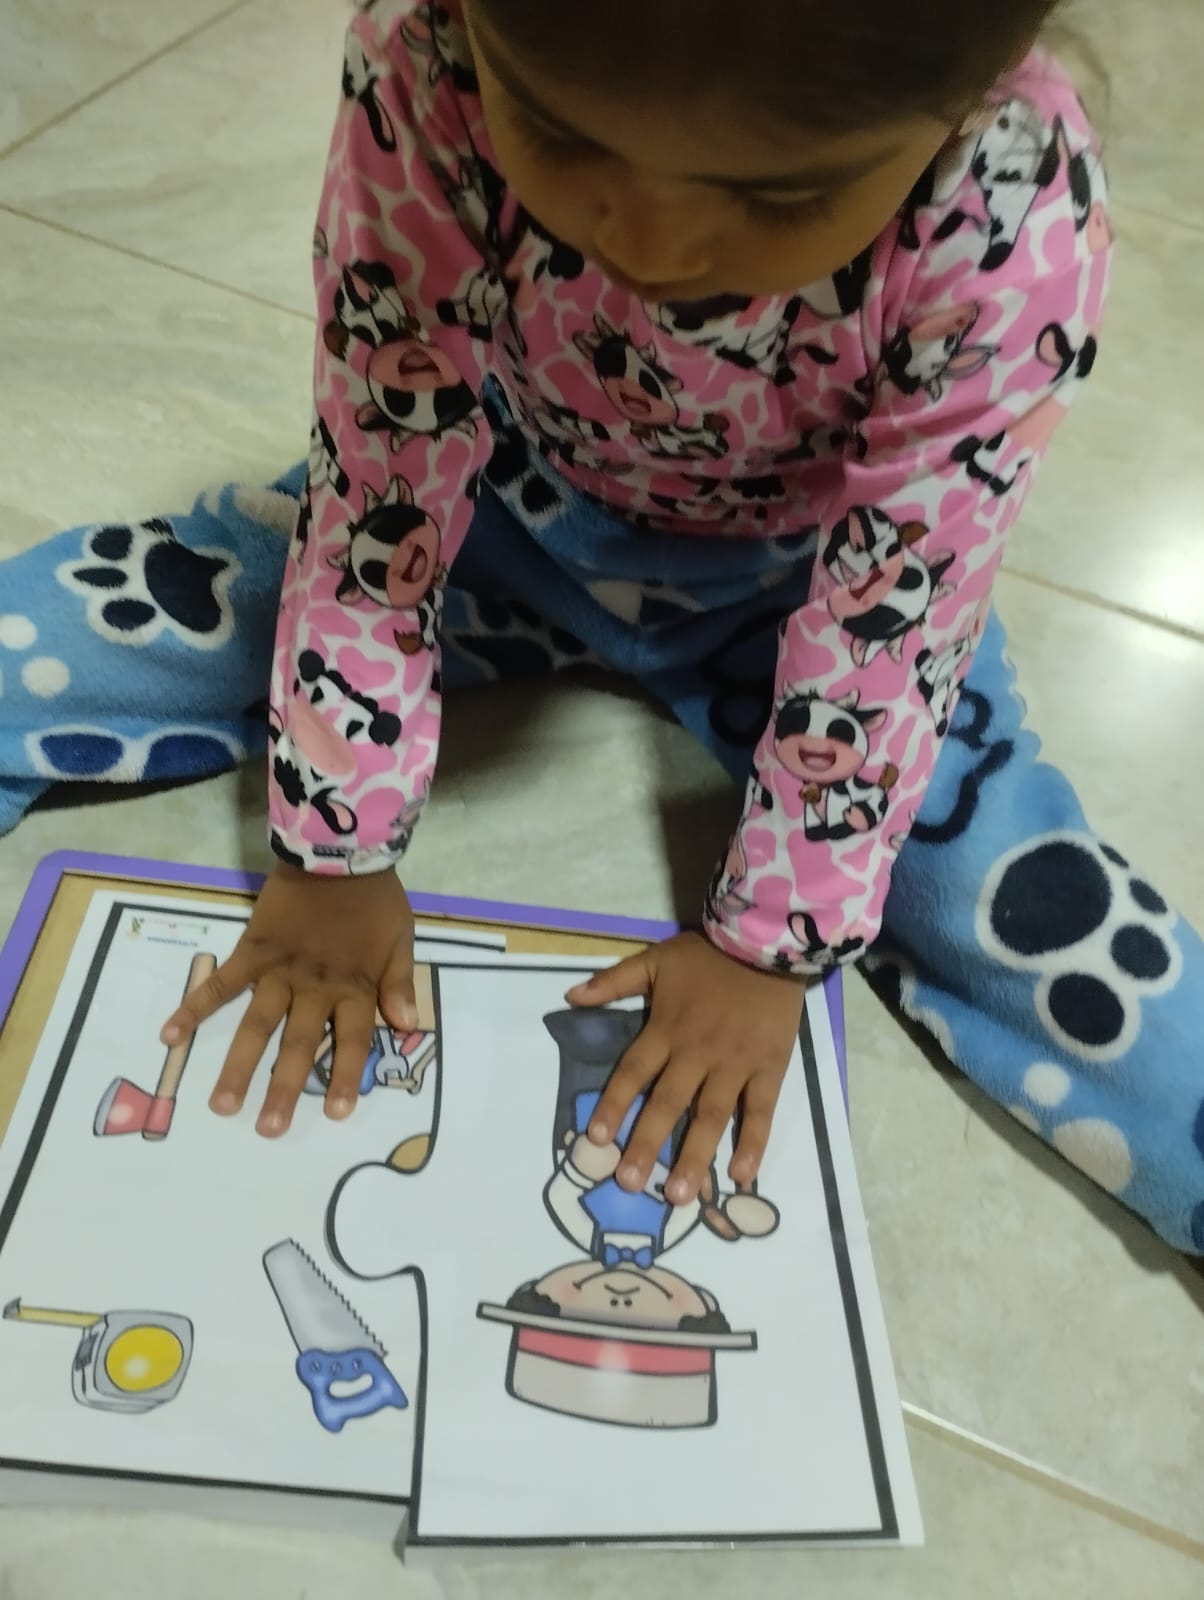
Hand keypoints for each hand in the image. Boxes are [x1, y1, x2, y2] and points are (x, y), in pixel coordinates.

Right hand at [160, 862, 414, 1136]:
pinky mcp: (253, 950)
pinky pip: (221, 983)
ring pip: (258, 1024)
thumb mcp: (401, 938)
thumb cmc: (375, 898)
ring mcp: (279, 970)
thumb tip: (407, 1027)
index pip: (351, 1041)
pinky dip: (195, 1006)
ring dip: (239, 1065)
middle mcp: (314, 986)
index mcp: (354, 987)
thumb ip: (399, 983)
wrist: (338, 851)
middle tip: (268, 1130)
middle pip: (299, 1044)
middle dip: (283, 1088)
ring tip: (221, 1105)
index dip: (344, 1077)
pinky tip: (170, 1035)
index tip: (333, 1115)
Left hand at [564, 932, 806, 1206]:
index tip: (596, 1139)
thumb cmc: (707, 957)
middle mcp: (696, 1053)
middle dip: (647, 1144)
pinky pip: (760, 1111)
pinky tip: (740, 1177)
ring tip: (678, 1196)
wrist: (765, 944)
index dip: (614, 1105)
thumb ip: (612, 982)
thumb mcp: (653, 959)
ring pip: (711, 1116)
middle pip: (668, 1103)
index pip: (633, 1072)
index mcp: (666, 1029)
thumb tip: (569, 997)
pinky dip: (753, 1143)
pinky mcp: (769, 1069)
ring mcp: (735, 1064)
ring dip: (694, 1156)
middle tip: (629, 1184)